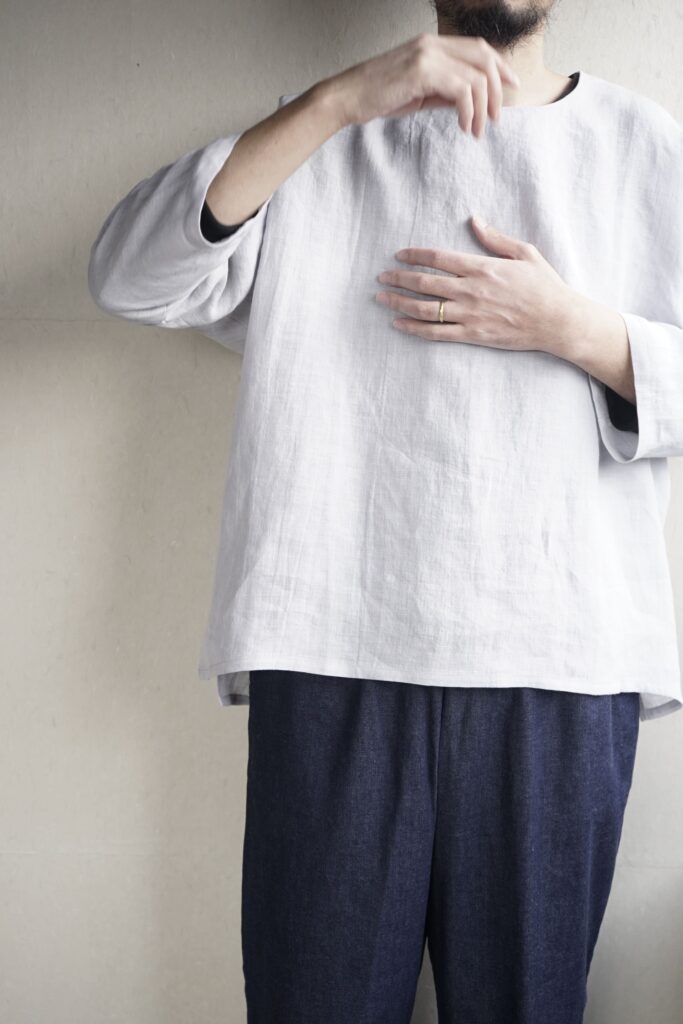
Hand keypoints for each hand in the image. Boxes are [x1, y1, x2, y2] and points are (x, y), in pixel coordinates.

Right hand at [318, 32, 519, 137]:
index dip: (500, 66)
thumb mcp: (418, 93)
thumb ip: (444, 92)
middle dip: (498, 89)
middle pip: (484, 58)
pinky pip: (462, 90)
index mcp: (432, 44)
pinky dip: (469, 111)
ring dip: (483, 108)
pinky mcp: (422, 71)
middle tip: (497, 118)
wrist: (347, 97)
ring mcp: (428, 55)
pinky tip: (464, 127)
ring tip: (477, 130)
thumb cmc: (378, 97)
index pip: (478, 49)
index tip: (511, 87)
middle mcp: (432, 43)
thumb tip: (469, 103)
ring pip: (476, 77)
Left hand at [374, 215, 577, 355]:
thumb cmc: (544, 286)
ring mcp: (470, 315)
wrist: (558, 321)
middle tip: (381, 277)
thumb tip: (474, 220)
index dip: (415, 255)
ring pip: (425, 309)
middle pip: (425, 283)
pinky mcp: (473, 335)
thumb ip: (495, 239)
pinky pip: (437, 333)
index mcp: (482, 268)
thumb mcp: (523, 253)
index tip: (399, 255)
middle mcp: (471, 291)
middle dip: (399, 279)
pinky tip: (398, 324)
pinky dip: (414, 328)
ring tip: (382, 299)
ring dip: (399, 303)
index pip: (439, 258)